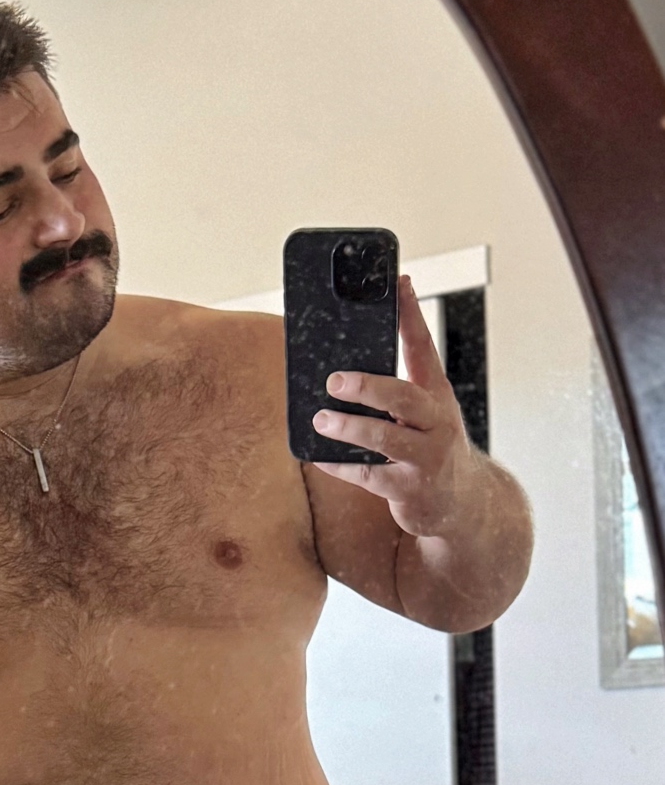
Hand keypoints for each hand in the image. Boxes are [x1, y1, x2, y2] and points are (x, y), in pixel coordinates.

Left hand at [311, 274, 476, 538]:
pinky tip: (319, 458)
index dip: (411, 315)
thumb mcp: (425, 413)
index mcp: (437, 395)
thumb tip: (342, 363)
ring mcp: (426, 458)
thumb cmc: (432, 447)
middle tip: (334, 381)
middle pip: (403, 397)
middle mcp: (437, 422)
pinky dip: (341, 467)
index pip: (425, 348)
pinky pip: (370, 476)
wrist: (463, 502)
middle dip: (368, 387)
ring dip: (350, 429)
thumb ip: (396, 389)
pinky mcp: (411, 491)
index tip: (399, 282)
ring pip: (385, 439)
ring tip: (320, 420)